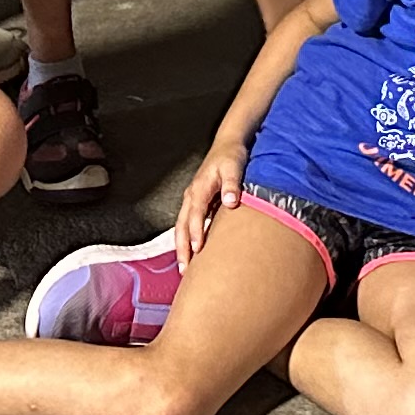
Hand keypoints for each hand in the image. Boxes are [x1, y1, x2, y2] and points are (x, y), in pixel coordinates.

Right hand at [176, 136, 248, 260]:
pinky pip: (187, 224)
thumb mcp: (234, 165)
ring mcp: (192, 200)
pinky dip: (187, 240)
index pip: (195, 213)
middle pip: (181, 225)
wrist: (227, 144)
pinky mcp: (197, 203)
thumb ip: (232, 183)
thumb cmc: (231, 156)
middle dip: (181, 247)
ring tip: (185, 269)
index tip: (197, 249)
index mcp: (199, 188)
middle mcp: (191, 196)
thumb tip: (230, 201)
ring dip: (182, 247)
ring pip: (181, 227)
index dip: (195, 231)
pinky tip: (193, 254)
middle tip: (185, 270)